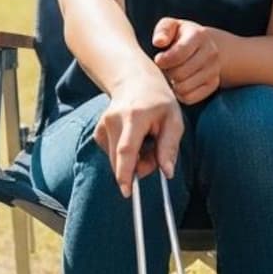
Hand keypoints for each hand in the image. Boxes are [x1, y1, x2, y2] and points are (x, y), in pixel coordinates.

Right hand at [94, 67, 182, 196]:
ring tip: (146, 143)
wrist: (135, 82)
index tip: (127, 192)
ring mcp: (103, 125)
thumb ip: (170, 146)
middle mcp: (114, 120)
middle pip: (121, 159)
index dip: (125, 173)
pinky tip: (133, 140)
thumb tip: (168, 172)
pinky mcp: (98, 132)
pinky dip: (124, 155)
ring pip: (116, 159)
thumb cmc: (159, 101)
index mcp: (135, 116)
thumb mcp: (174, 120)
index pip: (126, 149)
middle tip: (155, 156)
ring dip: (133, 161)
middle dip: (139, 167)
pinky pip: (112, 154)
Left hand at [152, 16, 221, 105]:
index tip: (158, 59)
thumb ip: (163, 30)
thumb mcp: (171, 26)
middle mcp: (211, 52)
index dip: (163, 61)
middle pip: (180, 74)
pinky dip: (180, 94)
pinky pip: (189, 98)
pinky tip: (180, 83)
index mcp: (199, 35)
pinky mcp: (213, 84)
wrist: (203, 45)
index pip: (178, 55)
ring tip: (173, 74)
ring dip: (173, 84)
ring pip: (184, 88)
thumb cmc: (180, 36)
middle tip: (166, 67)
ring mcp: (214, 69)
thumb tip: (159, 42)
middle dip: (168, 72)